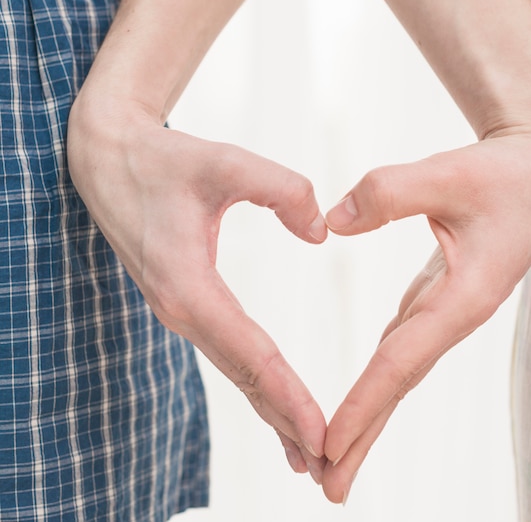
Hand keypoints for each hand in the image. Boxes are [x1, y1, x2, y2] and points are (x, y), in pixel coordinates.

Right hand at [67, 102, 328, 483]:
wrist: (108, 158)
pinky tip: (273, 399)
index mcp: (188, 286)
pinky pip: (227, 351)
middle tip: (324, 470)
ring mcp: (181, 310)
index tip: (323, 437)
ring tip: (305, 453)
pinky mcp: (185, 301)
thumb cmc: (164, 159)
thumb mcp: (226, 162)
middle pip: (244, 377)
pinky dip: (255, 381)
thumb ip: (282, 189)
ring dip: (271, 410)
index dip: (289, 397)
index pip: (251, 356)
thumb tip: (321, 233)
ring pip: (235, 370)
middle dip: (284, 422)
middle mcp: (182, 310)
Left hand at [320, 127, 530, 502]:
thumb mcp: (448, 174)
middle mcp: (456, 312)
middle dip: (365, 435)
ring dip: (371, 412)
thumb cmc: (507, 172)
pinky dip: (381, 374)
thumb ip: (388, 193)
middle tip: (326, 487)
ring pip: (401, 367)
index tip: (328, 445)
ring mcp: (449, 306)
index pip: (401, 360)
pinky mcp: (440, 292)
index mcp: (464, 296)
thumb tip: (330, 222)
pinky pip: (404, 341)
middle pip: (400, 383)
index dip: (364, 403)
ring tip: (337, 453)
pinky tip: (368, 392)